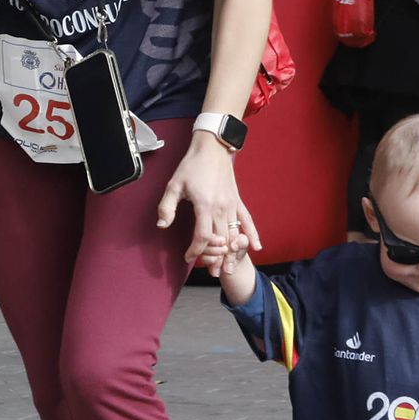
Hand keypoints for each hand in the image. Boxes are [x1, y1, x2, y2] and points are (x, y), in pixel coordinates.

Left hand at [159, 131, 259, 274]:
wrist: (212, 148)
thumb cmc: (191, 165)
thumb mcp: (174, 184)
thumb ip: (166, 207)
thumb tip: (162, 226)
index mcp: (205, 205)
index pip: (202, 236)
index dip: (196, 250)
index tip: (188, 257)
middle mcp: (221, 207)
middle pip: (221, 240)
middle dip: (215, 258)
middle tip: (210, 271)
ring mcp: (232, 205)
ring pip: (234, 235)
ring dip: (231, 253)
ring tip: (227, 269)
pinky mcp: (237, 201)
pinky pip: (248, 221)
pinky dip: (253, 235)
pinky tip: (256, 247)